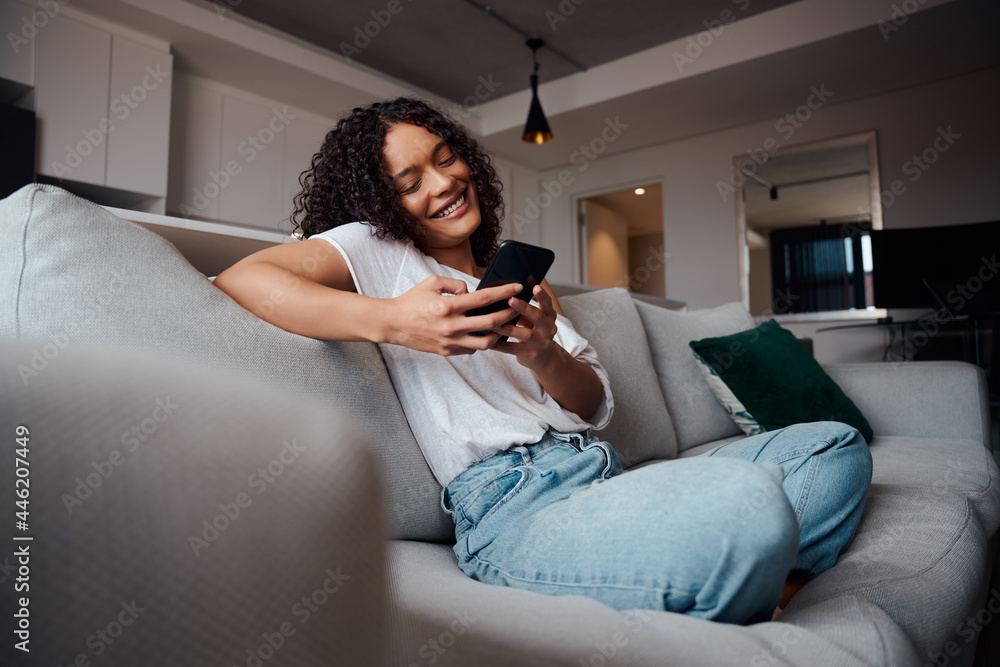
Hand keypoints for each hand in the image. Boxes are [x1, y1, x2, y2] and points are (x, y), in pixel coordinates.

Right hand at [383, 276, 521, 355]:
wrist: (393, 324)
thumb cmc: (411, 301)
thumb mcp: (432, 282)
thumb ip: (455, 284)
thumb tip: (470, 292)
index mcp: (449, 306)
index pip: (484, 298)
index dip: (504, 292)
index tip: (517, 287)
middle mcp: (452, 325)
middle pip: (491, 323)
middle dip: (509, 314)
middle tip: (518, 308)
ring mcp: (450, 341)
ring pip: (485, 343)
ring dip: (498, 334)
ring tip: (503, 326)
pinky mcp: (447, 351)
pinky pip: (471, 349)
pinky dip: (480, 342)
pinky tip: (483, 333)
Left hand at [492, 284, 559, 372]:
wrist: (543, 358)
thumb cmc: (534, 333)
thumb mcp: (534, 320)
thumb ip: (524, 309)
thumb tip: (505, 294)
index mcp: (549, 316)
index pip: (547, 304)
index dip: (542, 295)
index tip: (535, 286)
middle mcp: (548, 328)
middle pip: (538, 317)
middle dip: (524, 308)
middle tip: (511, 300)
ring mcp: (541, 343)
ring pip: (525, 334)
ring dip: (508, 328)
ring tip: (494, 323)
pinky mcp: (531, 354)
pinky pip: (513, 349)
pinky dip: (500, 345)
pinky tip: (489, 341)